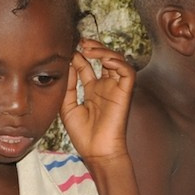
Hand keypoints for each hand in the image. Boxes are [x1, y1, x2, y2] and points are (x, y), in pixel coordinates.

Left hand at [60, 39, 135, 165]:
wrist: (96, 152)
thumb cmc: (83, 135)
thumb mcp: (67, 106)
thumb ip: (68, 85)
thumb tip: (68, 64)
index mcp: (92, 90)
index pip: (86, 65)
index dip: (78, 55)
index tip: (67, 49)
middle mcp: (105, 87)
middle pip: (103, 58)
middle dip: (93, 47)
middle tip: (81, 41)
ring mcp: (115, 89)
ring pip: (116, 60)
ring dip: (104, 51)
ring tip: (89, 49)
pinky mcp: (125, 94)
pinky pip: (127, 72)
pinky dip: (118, 62)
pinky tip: (104, 60)